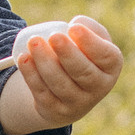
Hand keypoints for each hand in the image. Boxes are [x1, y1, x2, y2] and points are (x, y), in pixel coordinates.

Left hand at [0, 16, 123, 133]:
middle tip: (54, 36)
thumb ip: (88, 28)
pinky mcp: (55, 110)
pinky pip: (42, 92)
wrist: (67, 93)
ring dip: (45, 62)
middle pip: (83, 73)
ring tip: (34, 42)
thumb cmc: (81, 57)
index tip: (73, 27)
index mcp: (110, 67)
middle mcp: (98, 87)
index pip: (106, 56)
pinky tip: (24, 58)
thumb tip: (76, 24)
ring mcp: (77, 102)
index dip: (91, 42)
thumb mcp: (90, 41)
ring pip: (60, 83)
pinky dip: (31, 75)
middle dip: (68, 53)